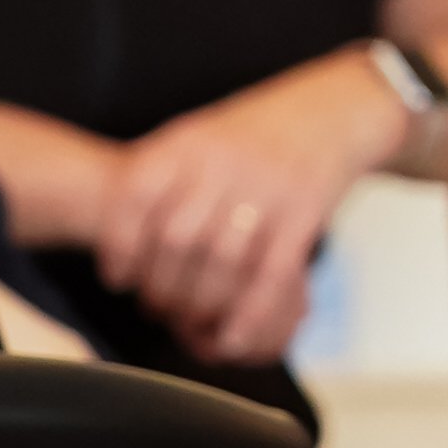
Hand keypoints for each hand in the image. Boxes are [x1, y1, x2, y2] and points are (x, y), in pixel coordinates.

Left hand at [92, 55, 404, 368]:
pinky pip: (271, 274)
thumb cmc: (251, 136)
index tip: (119, 279)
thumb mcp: (198, 138)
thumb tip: (116, 245)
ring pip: (221, 263)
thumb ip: (160, 180)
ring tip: (191, 319)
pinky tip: (232, 337)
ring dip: (200, 304)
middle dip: (160, 286)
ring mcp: (268, 185)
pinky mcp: (306, 211)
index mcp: (187, 141)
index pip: (135, 198)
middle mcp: (224, 160)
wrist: (331, 109)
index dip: (120, 247)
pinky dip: (248, 314)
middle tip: (158, 308)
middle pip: (175, 240)